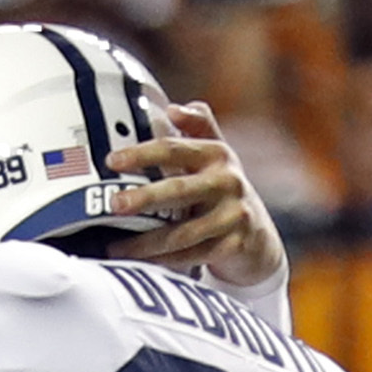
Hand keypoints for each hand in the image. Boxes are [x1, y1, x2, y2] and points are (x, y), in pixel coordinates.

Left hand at [106, 110, 276, 282]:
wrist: (259, 237)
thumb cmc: (223, 190)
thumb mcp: (217, 154)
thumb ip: (197, 126)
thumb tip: (172, 108)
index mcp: (217, 153)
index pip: (175, 148)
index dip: (142, 154)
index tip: (112, 161)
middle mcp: (228, 182)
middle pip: (179, 190)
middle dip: (145, 198)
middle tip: (114, 204)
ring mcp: (234, 216)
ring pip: (183, 232)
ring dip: (147, 242)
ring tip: (115, 247)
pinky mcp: (234, 246)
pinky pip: (193, 256)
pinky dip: (164, 261)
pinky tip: (140, 263)